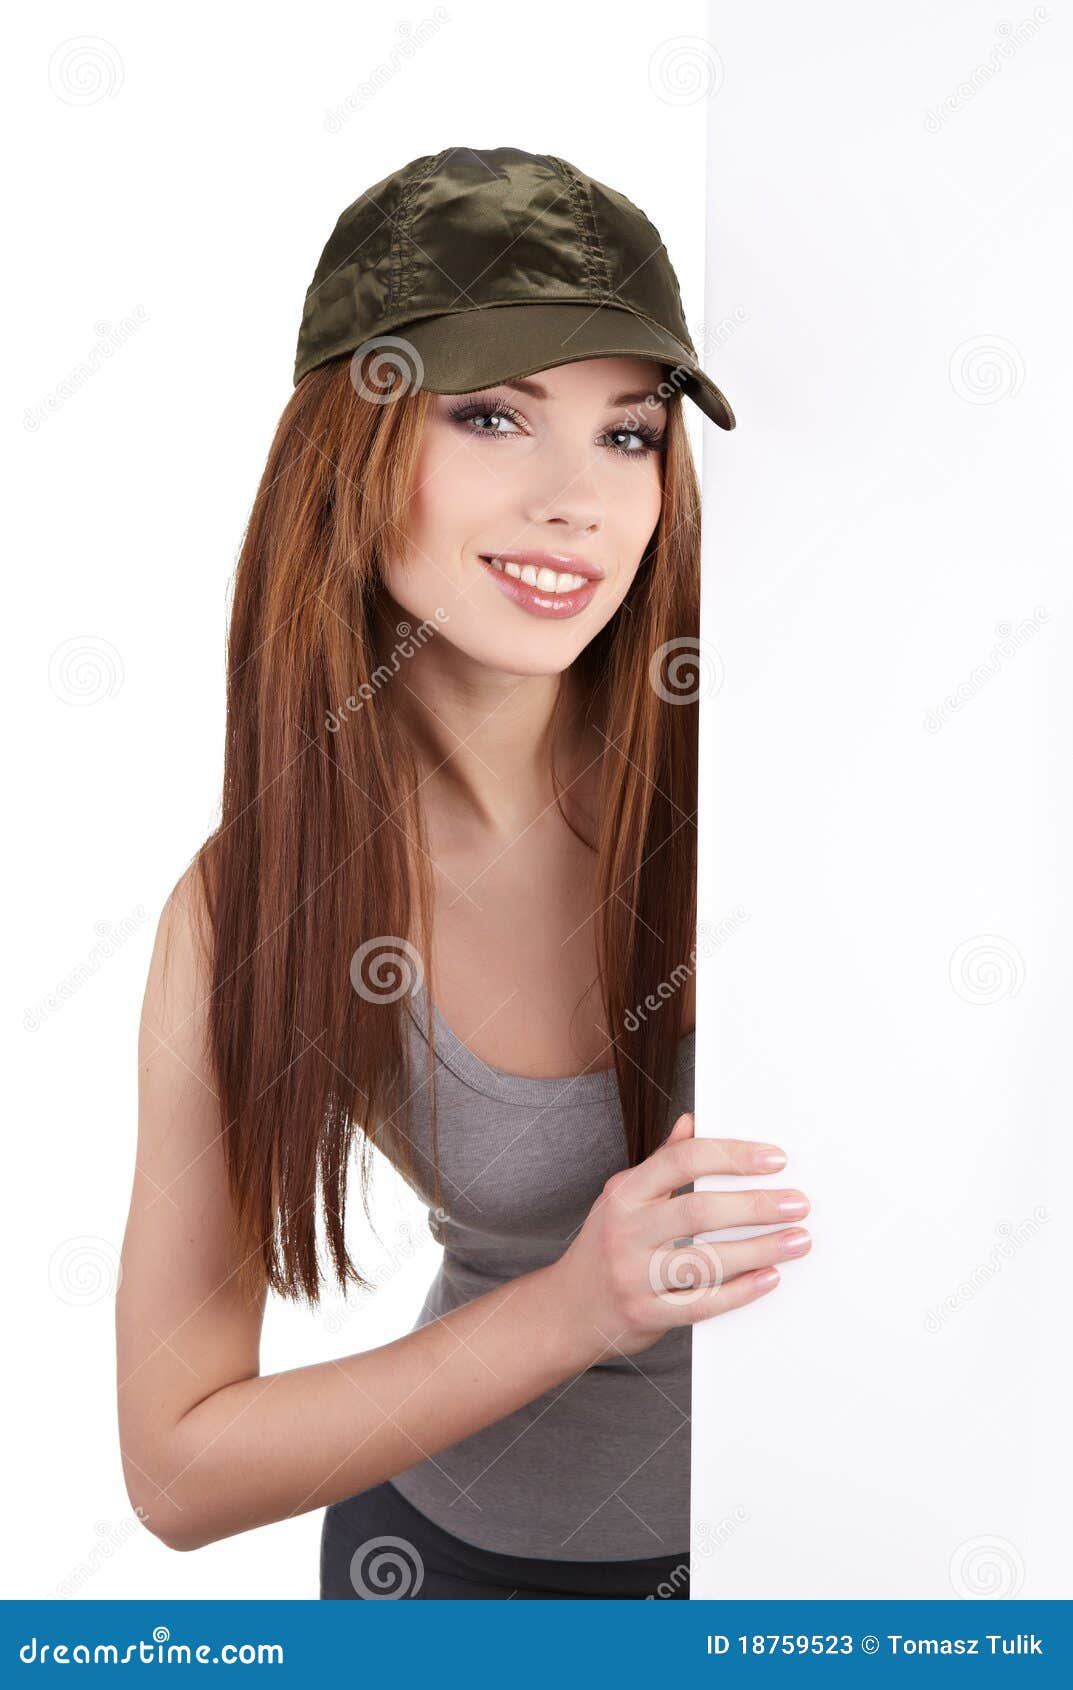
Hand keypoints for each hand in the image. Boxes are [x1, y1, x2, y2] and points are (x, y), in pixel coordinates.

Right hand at [550, 1111, 810, 1362]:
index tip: (775, 1160)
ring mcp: (634, 1277)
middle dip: (755, 1206)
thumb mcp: (623, 1197)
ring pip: (706, 1261)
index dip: (731, 1156)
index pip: (682, 1161)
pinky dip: (740, 1292)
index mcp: (625, 1194)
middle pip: (699, 1212)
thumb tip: (692, 1121)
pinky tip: (770, 1277)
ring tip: (798, 1240)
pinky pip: (702, 1304)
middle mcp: (626, 1232)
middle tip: (797, 1203)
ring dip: (759, 1249)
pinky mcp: (647, 1315)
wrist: (569, 1310)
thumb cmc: (606, 1244)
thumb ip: (661, 1162)